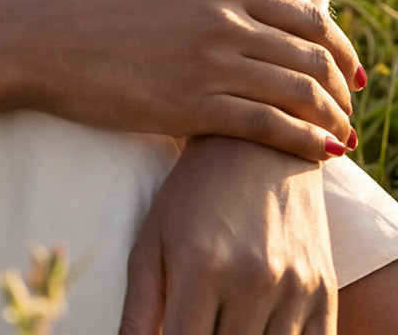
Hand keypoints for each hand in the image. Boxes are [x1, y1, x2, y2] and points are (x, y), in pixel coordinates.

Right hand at [0, 0, 359, 161]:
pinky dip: (304, 141)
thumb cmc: (88, 15)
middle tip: (345, 113)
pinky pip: (270, 126)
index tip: (349, 72)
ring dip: (329, 119)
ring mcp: (209, 61)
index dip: (341, 48)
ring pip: (301, 92)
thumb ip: (203, 0)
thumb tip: (238, 17)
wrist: (37, 37)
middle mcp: (222, 17)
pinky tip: (316, 153)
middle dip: (341, 90)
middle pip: (313, 56)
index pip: (307, 17)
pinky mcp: (192, 105)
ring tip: (337, 138)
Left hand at [119, 134, 335, 334]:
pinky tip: (257, 330)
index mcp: (199, 268)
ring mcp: (293, 288)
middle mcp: (250, 280)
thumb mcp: (152, 239)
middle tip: (196, 326)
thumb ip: (139, 306)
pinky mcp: (323, 292)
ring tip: (222, 323)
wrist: (255, 147)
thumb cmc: (191, 195)